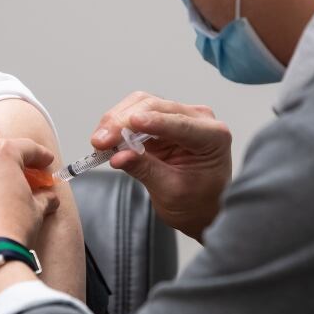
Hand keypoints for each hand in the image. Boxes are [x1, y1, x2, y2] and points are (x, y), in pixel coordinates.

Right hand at [92, 92, 231, 239]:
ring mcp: (179, 116)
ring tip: (100, 142)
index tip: (132, 123)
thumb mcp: (171, 192)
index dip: (154, 122)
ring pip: (141, 104)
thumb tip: (119, 157)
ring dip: (116, 121)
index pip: (180, 124)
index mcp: (213, 136)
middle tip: (101, 141)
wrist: (201, 209)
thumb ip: (146, 170)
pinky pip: (135, 113)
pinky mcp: (161, 120)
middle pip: (155, 107)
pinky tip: (106, 140)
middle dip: (124, 122)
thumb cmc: (197, 203)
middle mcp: (198, 119)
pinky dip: (118, 125)